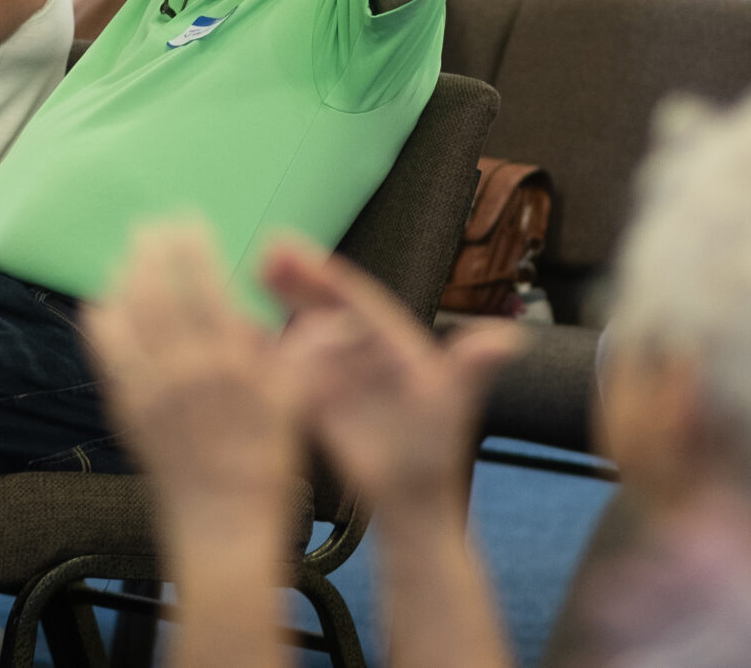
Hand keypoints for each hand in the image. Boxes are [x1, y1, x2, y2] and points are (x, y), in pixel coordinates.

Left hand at [87, 224, 303, 543]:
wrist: (223, 525)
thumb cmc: (266, 465)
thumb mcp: (295, 404)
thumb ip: (301, 355)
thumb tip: (322, 319)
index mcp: (229, 361)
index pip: (203, 287)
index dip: (191, 248)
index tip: (188, 222)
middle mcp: (184, 369)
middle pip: (157, 292)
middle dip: (151, 253)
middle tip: (150, 227)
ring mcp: (150, 389)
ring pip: (126, 318)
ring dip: (124, 280)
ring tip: (127, 256)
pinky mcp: (128, 411)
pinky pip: (106, 356)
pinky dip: (103, 324)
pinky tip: (101, 305)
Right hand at [263, 240, 521, 513]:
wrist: (413, 500)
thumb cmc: (437, 450)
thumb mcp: (454, 405)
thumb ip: (473, 369)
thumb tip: (509, 341)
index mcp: (396, 341)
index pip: (356, 299)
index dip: (324, 274)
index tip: (295, 251)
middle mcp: (367, 349)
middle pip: (329, 305)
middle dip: (297, 278)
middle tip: (265, 252)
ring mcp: (343, 373)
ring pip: (308, 331)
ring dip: (279, 307)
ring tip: (246, 281)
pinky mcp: (324, 401)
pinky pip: (296, 370)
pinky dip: (271, 354)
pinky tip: (241, 337)